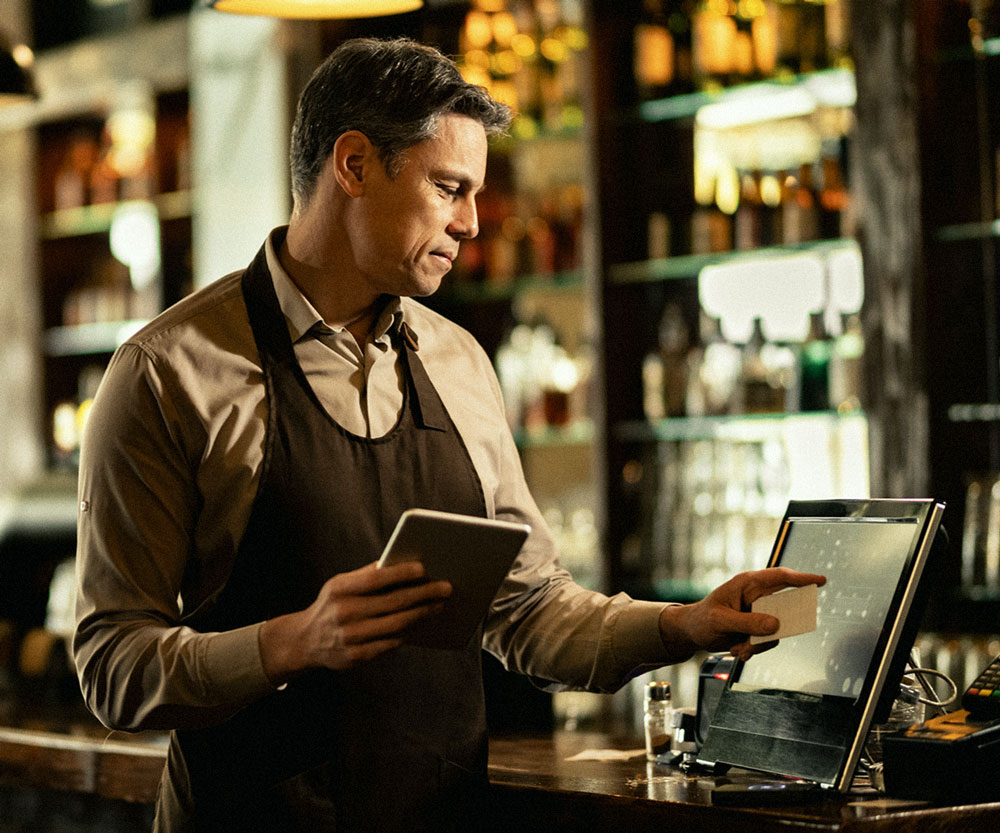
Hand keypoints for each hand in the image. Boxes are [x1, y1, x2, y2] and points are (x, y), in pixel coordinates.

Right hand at [259, 561, 451, 684]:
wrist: (305, 640)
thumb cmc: (331, 605)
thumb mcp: (340, 583)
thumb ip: (367, 575)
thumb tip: (400, 563)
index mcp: (340, 589)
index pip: (375, 579)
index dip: (400, 573)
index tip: (423, 568)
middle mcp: (344, 613)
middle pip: (392, 603)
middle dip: (423, 594)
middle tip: (445, 588)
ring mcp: (350, 637)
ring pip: (396, 625)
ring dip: (421, 614)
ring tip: (438, 605)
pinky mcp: (356, 657)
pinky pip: (390, 644)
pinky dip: (408, 633)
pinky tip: (421, 624)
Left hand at [658, 567, 825, 662]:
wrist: (693, 633)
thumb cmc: (703, 619)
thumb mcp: (722, 621)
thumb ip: (748, 622)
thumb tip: (776, 625)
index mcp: (747, 584)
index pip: (779, 577)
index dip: (802, 578)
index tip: (821, 581)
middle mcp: (756, 596)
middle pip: (784, 607)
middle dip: (779, 626)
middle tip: (768, 635)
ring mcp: (758, 613)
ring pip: (776, 630)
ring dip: (759, 644)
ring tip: (740, 648)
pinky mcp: (757, 628)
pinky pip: (767, 641)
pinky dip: (753, 649)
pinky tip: (736, 649)